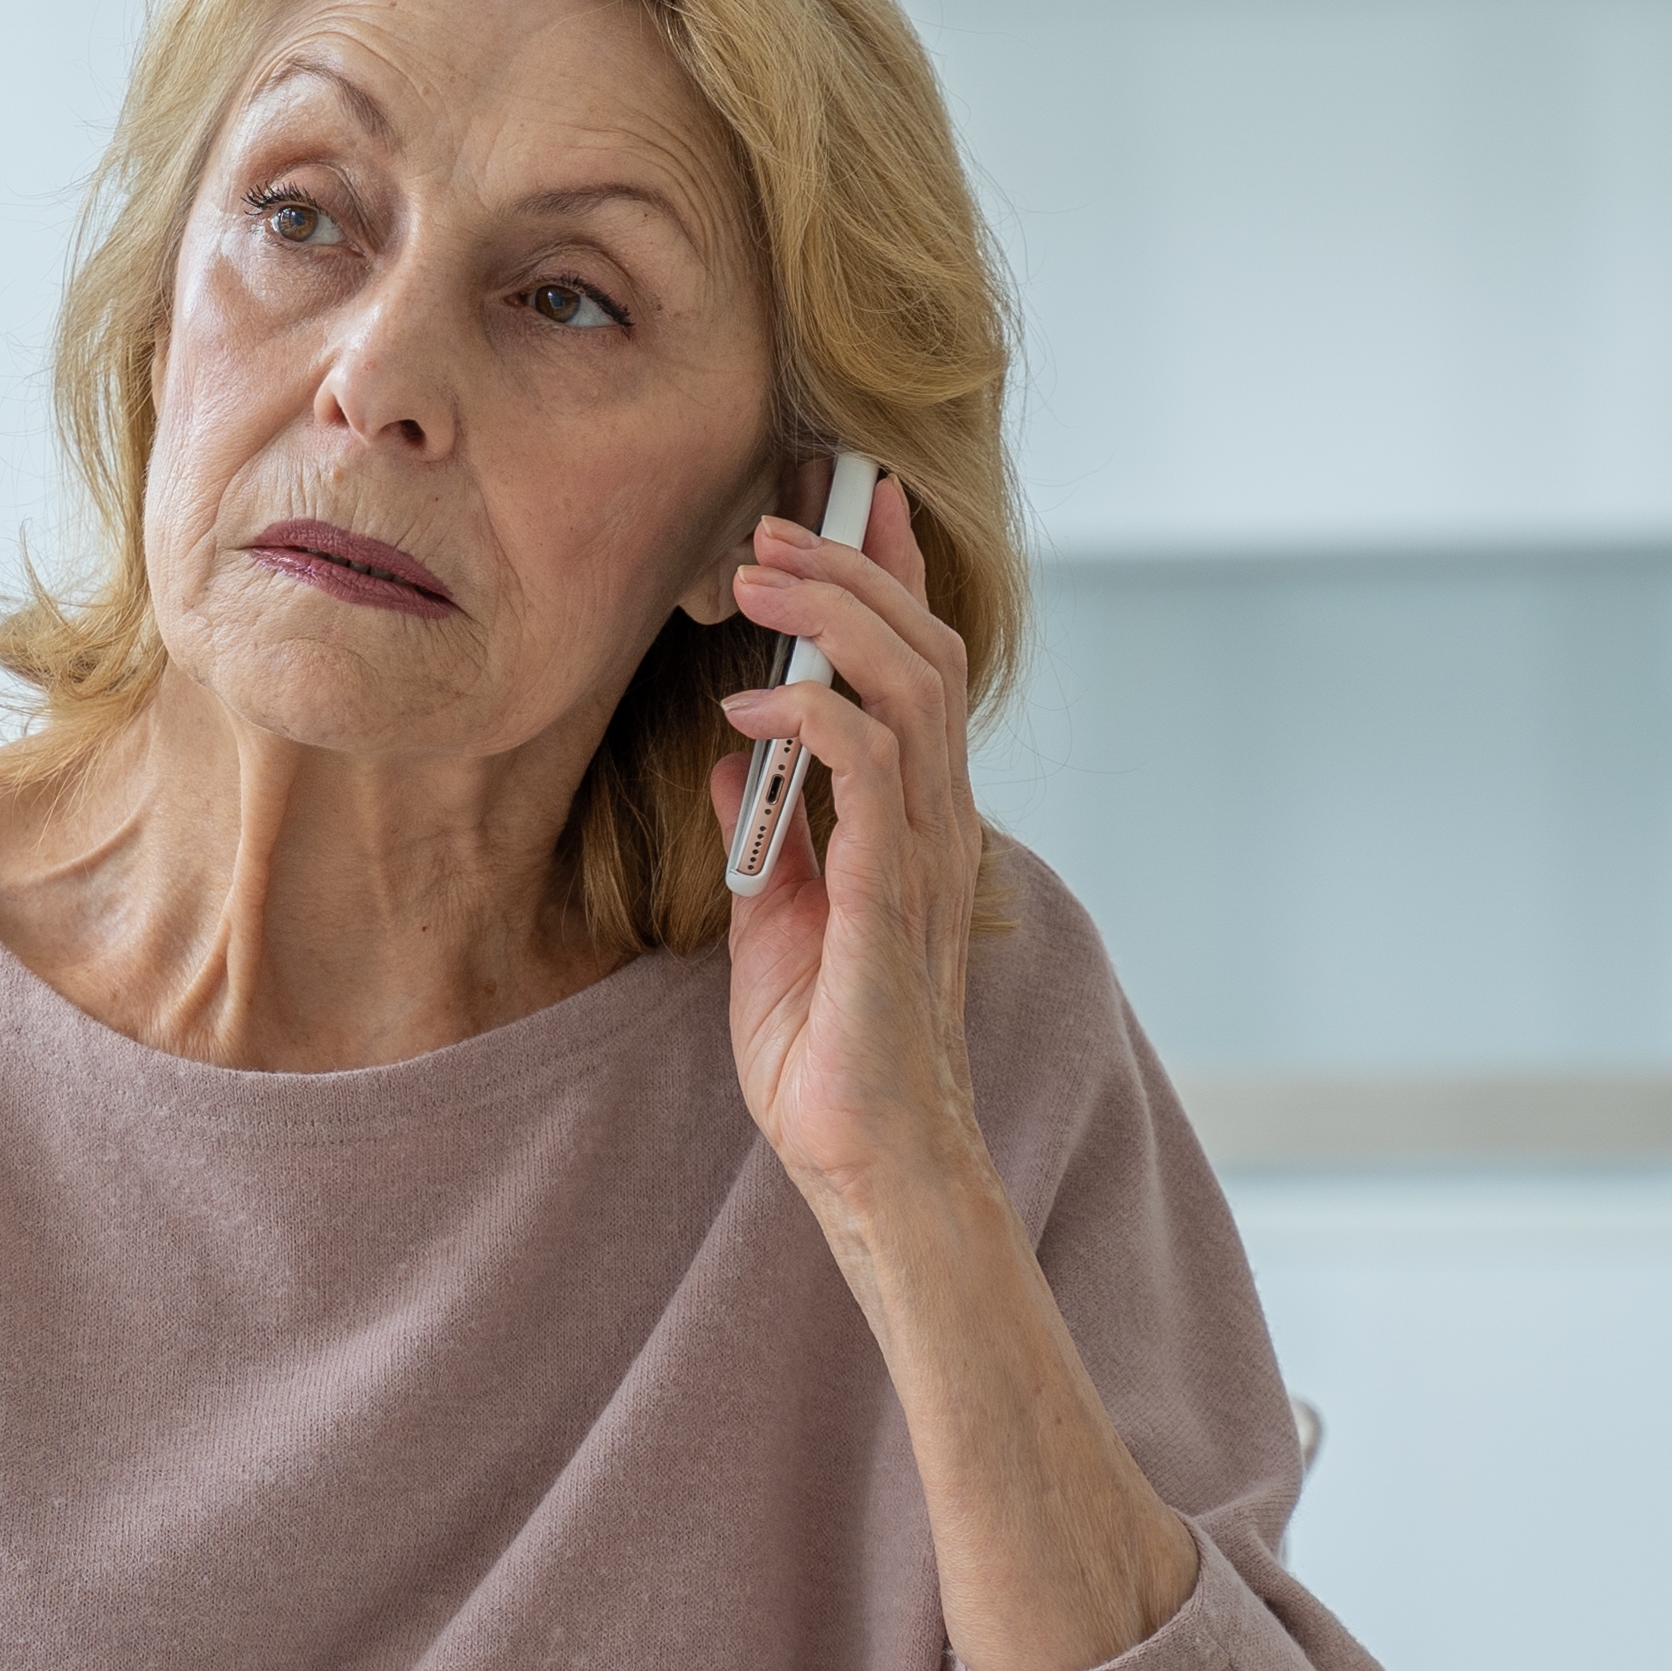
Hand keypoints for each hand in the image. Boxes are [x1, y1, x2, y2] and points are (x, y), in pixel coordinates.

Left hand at [708, 464, 985, 1211]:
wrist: (867, 1164)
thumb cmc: (829, 1059)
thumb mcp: (777, 927)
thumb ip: (769, 841)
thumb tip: (735, 767)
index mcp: (916, 822)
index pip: (921, 667)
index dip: (893, 578)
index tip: (847, 506)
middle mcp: (936, 824)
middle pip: (924, 651)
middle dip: (849, 572)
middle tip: (768, 529)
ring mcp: (923, 857)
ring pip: (910, 687)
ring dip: (831, 619)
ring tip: (754, 581)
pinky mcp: (890, 897)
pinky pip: (869, 769)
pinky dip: (811, 719)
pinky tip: (748, 715)